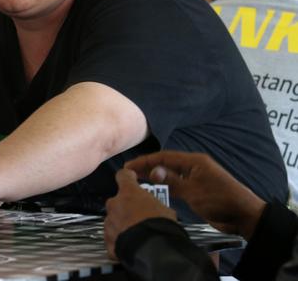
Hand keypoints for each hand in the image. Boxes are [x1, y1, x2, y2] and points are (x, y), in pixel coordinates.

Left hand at [104, 169, 175, 258]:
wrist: (152, 251)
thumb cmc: (160, 227)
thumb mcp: (165, 209)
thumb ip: (154, 203)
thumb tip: (155, 207)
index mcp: (129, 192)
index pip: (123, 175)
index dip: (128, 176)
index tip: (131, 178)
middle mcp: (115, 204)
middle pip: (118, 200)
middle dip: (126, 207)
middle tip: (139, 215)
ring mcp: (109, 222)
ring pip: (114, 219)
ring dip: (122, 223)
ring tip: (136, 232)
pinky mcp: (108, 239)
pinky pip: (112, 236)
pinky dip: (119, 239)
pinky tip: (131, 243)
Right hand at [125, 151, 265, 239]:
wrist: (243, 215)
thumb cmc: (219, 200)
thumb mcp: (193, 191)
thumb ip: (172, 181)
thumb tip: (152, 171)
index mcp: (193, 161)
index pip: (164, 157)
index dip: (145, 161)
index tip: (128, 166)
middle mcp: (193, 166)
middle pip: (166, 163)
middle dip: (148, 167)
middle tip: (129, 173)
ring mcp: (196, 177)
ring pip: (170, 173)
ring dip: (155, 176)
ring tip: (137, 180)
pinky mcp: (197, 189)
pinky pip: (177, 183)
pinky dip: (165, 184)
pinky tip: (155, 189)